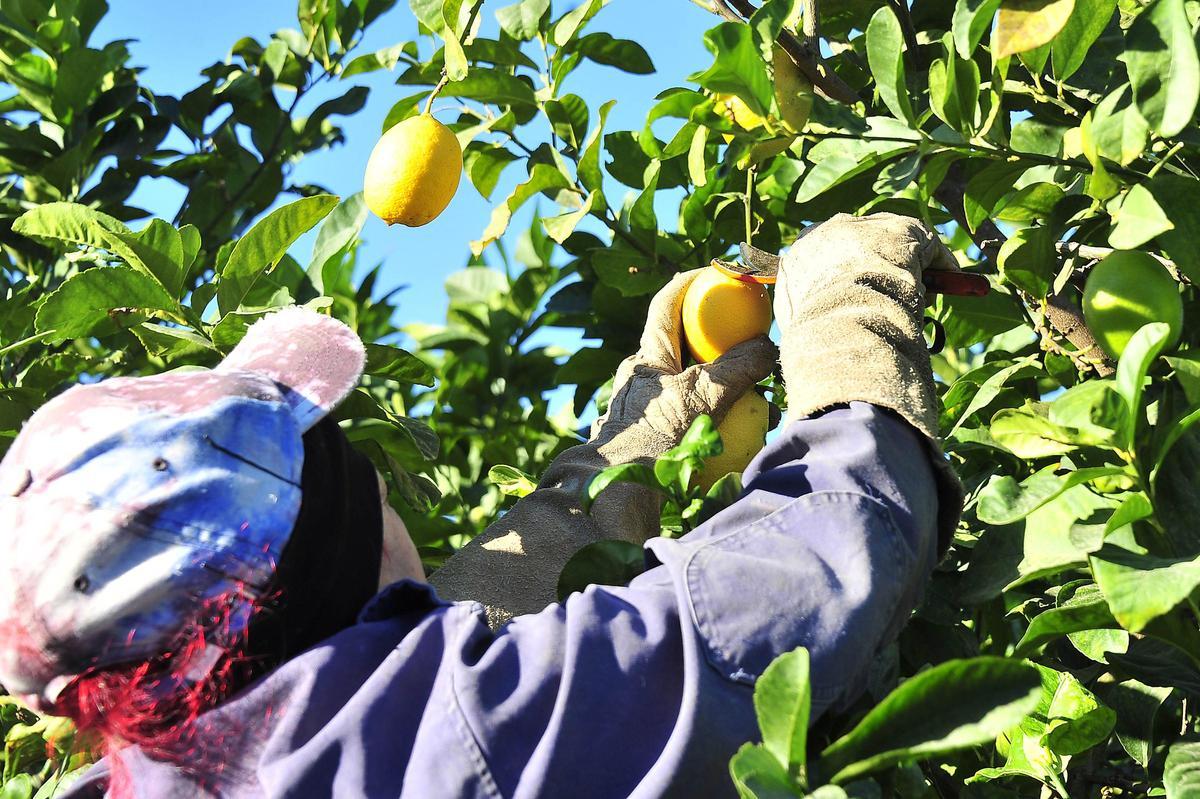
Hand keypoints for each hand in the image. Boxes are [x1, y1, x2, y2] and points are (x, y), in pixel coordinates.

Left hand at [590, 270, 777, 459]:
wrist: (617, 495)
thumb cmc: (653, 441)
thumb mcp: (704, 399)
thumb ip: (738, 369)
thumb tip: (767, 346)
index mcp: (646, 358)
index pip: (667, 304)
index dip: (692, 283)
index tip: (718, 275)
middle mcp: (640, 379)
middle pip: (682, 346)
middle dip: (718, 345)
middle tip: (749, 348)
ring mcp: (643, 410)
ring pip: (687, 386)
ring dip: (721, 389)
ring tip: (755, 405)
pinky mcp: (649, 438)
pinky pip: (685, 417)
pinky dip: (711, 420)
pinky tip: (734, 438)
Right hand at [773, 212, 963, 552]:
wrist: (842, 331)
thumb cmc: (819, 356)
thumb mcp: (808, 359)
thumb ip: (813, 358)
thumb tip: (810, 411)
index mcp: (792, 267)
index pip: (820, 265)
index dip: (845, 283)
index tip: (863, 301)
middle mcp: (821, 239)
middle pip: (856, 245)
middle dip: (879, 266)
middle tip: (903, 295)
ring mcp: (861, 231)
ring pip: (892, 243)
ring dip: (913, 267)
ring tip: (934, 291)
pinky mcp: (896, 231)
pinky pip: (924, 244)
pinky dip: (943, 262)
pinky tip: (958, 280)